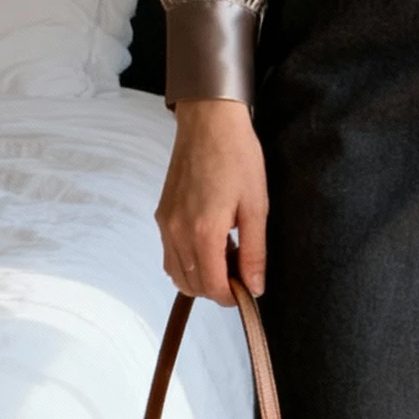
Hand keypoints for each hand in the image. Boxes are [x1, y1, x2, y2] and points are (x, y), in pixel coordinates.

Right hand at [155, 98, 267, 303]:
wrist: (209, 122)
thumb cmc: (237, 157)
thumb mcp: (257, 206)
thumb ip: (254, 252)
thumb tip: (254, 288)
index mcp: (204, 232)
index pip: (212, 287)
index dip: (231, 297)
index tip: (248, 290)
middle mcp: (177, 232)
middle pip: (192, 285)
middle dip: (217, 289)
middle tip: (241, 269)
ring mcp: (165, 224)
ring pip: (177, 274)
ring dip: (201, 277)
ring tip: (226, 254)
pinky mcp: (161, 215)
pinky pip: (169, 255)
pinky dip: (187, 262)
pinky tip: (209, 243)